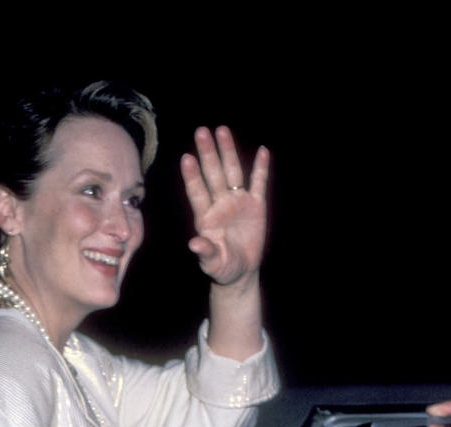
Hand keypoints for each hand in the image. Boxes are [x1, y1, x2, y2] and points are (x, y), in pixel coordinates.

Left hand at [181, 127, 268, 289]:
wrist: (240, 272)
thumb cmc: (222, 268)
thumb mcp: (213, 264)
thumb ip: (205, 252)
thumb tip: (193, 243)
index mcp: (206, 218)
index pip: (197, 193)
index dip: (192, 176)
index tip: (186, 158)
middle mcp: (220, 205)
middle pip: (213, 175)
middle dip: (208, 154)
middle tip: (201, 131)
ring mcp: (237, 202)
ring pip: (232, 172)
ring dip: (227, 152)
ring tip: (222, 130)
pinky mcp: (256, 205)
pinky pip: (258, 183)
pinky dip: (261, 168)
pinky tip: (263, 151)